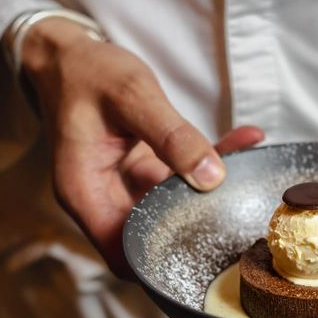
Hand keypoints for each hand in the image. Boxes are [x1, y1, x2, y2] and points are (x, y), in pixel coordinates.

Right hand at [21, 18, 263, 276]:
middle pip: (153, 234)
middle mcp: (101, 198)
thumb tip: (211, 177)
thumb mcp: (132, 96)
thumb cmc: (86, 73)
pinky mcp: (140, 172)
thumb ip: (172, 136)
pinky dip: (206, 163)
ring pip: (172, 206)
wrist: (68, 55)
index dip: (162, 263)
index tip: (209, 250)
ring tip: (249, 164)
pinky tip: (241, 142)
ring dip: (210, 189)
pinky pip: (178, 178)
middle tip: (241, 210)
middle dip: (198, 224)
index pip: (123, 255)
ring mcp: (122, 187)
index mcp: (85, 193)